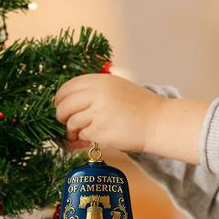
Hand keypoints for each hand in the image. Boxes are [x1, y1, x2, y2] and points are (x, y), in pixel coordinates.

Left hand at [55, 75, 210, 163]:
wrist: (159, 122)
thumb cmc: (141, 107)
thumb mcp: (117, 87)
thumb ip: (95, 90)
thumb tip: (68, 100)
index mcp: (100, 80)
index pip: (68, 87)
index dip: (60, 98)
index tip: (60, 105)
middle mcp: (97, 94)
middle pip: (65, 105)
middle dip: (61, 115)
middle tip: (65, 122)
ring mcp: (97, 113)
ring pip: (71, 122)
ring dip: (74, 129)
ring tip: (83, 132)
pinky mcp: (100, 131)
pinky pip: (83, 135)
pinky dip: (87, 138)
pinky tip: (98, 136)